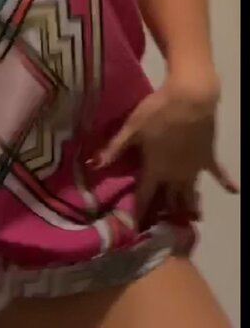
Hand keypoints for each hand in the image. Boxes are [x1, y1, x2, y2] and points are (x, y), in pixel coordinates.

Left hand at [94, 72, 237, 220]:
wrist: (190, 98)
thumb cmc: (158, 111)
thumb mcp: (132, 127)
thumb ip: (115, 147)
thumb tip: (93, 165)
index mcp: (155, 169)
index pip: (144, 197)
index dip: (137, 214)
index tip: (134, 230)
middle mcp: (175, 175)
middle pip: (169, 200)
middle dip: (165, 214)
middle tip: (163, 229)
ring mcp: (194, 168)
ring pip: (191, 193)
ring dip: (190, 206)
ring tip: (192, 220)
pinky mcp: (208, 157)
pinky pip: (217, 173)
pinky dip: (225, 182)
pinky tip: (234, 190)